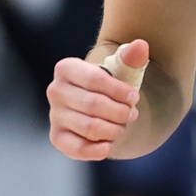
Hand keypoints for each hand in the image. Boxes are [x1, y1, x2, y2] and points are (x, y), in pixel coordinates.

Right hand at [47, 40, 145, 159]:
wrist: (102, 106)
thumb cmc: (112, 84)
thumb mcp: (123, 68)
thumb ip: (132, 57)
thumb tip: (141, 45)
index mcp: (66, 68)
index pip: (95, 79)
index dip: (120, 91)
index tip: (135, 97)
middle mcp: (55, 90)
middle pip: (93, 105)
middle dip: (120, 112)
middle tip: (132, 114)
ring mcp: (54, 115)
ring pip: (90, 127)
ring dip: (115, 130)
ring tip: (123, 126)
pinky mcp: (57, 138)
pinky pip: (77, 148)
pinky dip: (99, 149)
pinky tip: (110, 144)